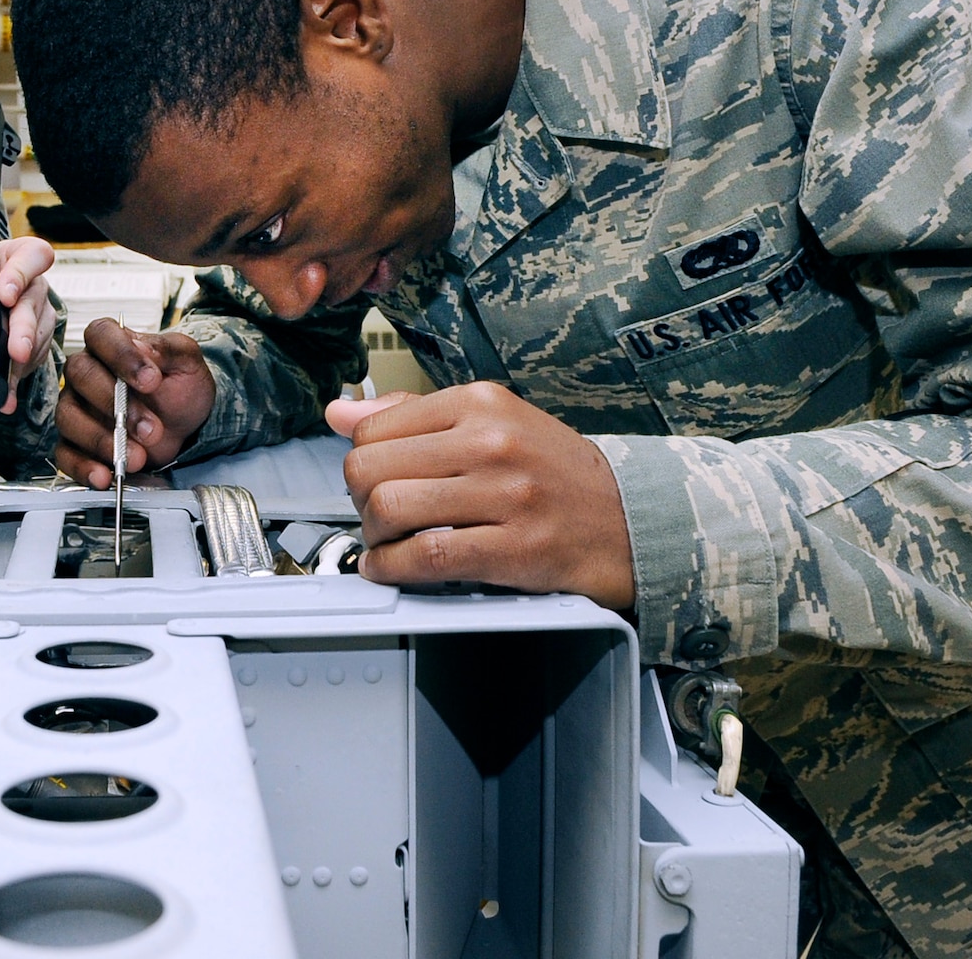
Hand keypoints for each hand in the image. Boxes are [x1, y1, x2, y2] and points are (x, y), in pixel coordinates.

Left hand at [0, 235, 57, 413]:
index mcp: (14, 257)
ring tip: (9, 376)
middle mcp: (32, 284)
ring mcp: (38, 313)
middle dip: (25, 329)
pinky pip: (34, 359)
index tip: (5, 294)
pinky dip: (17, 379)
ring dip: (24, 358)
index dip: (23, 273)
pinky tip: (6, 394)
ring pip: (39, 334)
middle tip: (15, 349)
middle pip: (36, 302)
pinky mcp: (36, 340)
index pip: (34, 254)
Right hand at [56, 319, 217, 486]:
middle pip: (81, 375)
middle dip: (116, 404)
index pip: (100, 335)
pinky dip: (84, 467)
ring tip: (138, 457)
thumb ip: (168, 349)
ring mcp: (76, 408)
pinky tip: (106, 475)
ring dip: (103, 440)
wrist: (186, 426)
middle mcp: (86, 373)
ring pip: (69, 418)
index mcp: (110, 344)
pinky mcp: (74, 443)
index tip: (151, 380)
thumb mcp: (186, 362)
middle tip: (151, 427)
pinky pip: (65, 455)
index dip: (121, 356)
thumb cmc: (180, 388)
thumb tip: (142, 347)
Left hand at [326, 383, 634, 609]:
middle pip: (370, 469)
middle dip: (359, 502)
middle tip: (376, 516)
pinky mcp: (515, 547)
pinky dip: (391, 568)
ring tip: (388, 543)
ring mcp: (505, 494)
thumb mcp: (491, 421)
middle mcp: (491, 441)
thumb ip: (412, 414)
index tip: (374, 481)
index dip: (361, 462)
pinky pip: (425, 556)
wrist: (630, 520)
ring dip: (373, 537)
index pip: (374, 428)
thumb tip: (340, 412)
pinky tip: (392, 568)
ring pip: (389, 509)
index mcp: (480, 402)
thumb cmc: (553, 473)